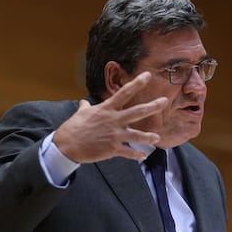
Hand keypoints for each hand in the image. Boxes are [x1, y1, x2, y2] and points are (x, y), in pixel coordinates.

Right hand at [53, 72, 167, 162]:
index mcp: (107, 109)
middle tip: (165, 101)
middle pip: (137, 111)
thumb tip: (84, 102)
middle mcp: (113, 120)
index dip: (137, 83)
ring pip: (137, 135)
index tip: (148, 75)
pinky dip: (137, 155)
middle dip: (153, 106)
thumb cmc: (72, 128)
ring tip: (157, 138)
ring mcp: (114, 135)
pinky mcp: (112, 149)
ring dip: (149, 137)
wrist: (66, 146)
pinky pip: (128, 152)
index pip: (124, 92)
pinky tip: (143, 155)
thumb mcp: (81, 114)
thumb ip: (86, 107)